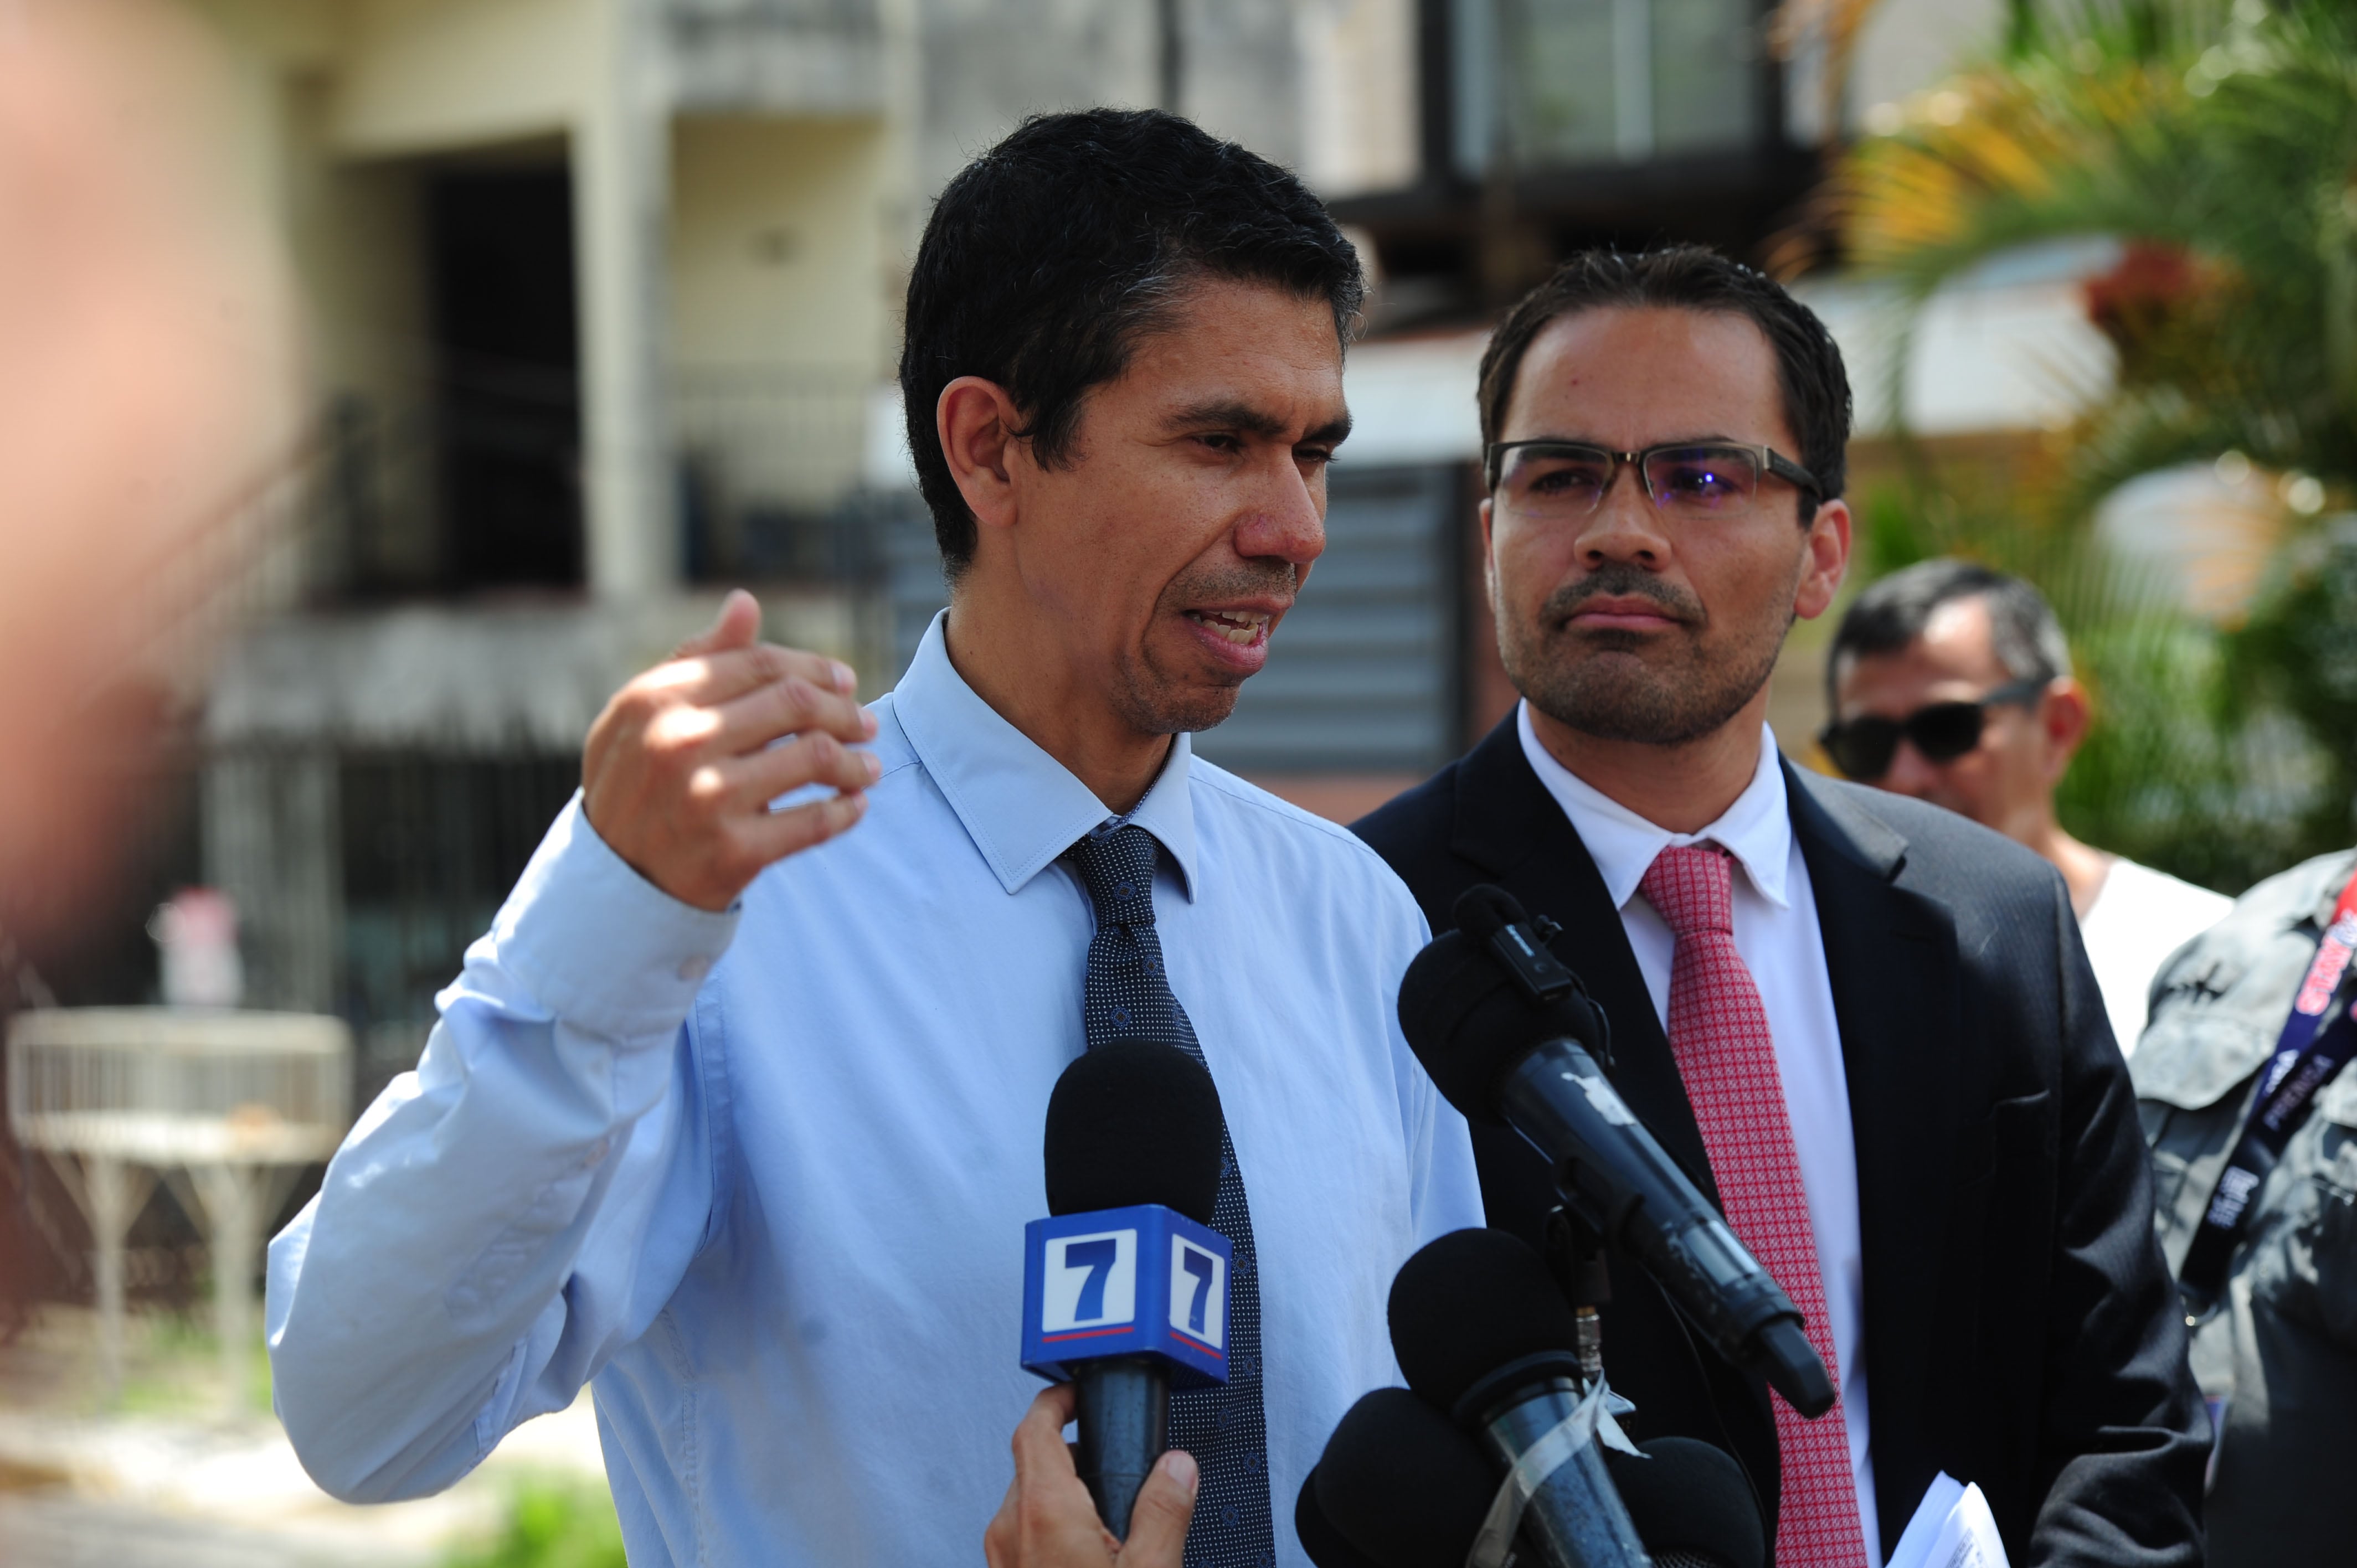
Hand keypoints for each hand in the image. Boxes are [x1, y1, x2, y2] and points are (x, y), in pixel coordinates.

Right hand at [582, 589, 880, 910]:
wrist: (611, 880)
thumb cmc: (634, 781)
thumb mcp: (642, 713)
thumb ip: (695, 658)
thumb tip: (745, 603)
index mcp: (657, 698)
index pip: (761, 663)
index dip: (814, 668)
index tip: (845, 681)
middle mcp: (679, 742)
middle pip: (796, 704)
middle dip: (845, 710)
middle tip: (866, 722)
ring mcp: (707, 798)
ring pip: (814, 758)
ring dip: (855, 761)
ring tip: (868, 767)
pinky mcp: (732, 852)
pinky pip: (813, 823)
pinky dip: (845, 812)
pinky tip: (855, 806)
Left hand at [985, 1385, 1197, 1567]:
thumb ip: (1164, 1511)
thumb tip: (1177, 1467)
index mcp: (1045, 1512)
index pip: (1036, 1427)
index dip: (1057, 1401)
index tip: (1077, 1394)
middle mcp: (1012, 1528)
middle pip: (1033, 1462)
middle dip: (1071, 1454)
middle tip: (1109, 1462)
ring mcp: (1002, 1555)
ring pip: (1026, 1500)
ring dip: (1062, 1494)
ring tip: (1104, 1512)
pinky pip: (1022, 1532)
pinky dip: (1051, 1525)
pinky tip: (1086, 1550)